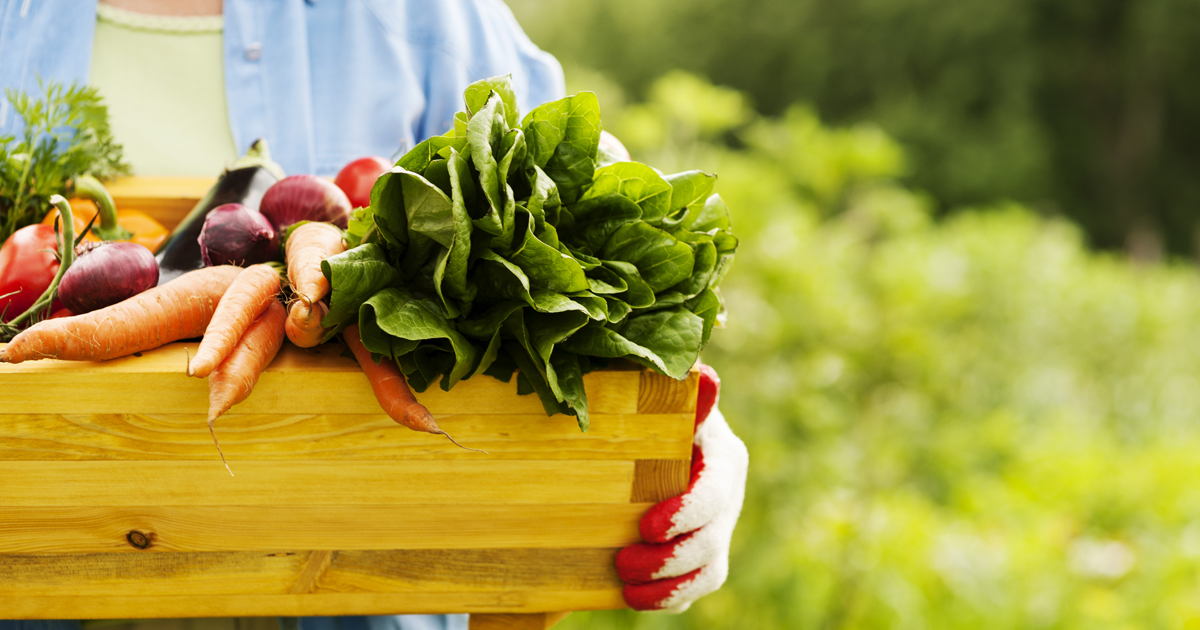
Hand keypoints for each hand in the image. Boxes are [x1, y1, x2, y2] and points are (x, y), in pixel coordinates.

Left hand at [615, 364, 748, 611]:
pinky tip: (636, 598)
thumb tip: (705, 374)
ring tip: (627, 586)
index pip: (714, 490)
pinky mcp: (706, 554)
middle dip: (669, 557)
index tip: (647, 527)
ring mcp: (720, 526)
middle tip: (623, 562)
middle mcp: (728, 492)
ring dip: (668, 584)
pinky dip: (669, 598)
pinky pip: (699, 587)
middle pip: (713, 537)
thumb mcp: (659, 401)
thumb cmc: (646, 415)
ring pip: (710, 569)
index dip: (686, 513)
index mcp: (720, 454)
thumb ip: (679, 395)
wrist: (638, 443)